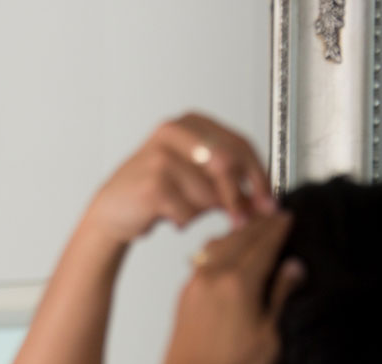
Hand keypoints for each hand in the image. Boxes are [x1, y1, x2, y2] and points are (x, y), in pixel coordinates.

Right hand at [84, 112, 275, 244]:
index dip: (259, 176)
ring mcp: (161, 156)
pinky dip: (183, 221)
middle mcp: (175, 132)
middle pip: (228, 165)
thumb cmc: (156, 191)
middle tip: (242, 220)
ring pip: (208, 194)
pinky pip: (188, 212)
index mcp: (192, 123)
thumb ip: (229, 182)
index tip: (268, 201)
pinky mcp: (152, 183)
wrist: (113, 210)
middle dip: (238, 198)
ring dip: (202, 212)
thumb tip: (263, 202)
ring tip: (183, 210)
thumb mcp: (197, 179)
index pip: (240, 144)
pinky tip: (170, 216)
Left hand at [156, 212, 304, 363]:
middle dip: (259, 223)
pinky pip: (204, 259)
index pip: (264, 244)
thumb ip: (280, 297)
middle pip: (240, 238)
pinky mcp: (184, 297)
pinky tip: (227, 253)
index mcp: (237, 284)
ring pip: (219, 245)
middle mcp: (212, 278)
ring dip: (238, 232)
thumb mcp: (269, 339)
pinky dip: (221, 248)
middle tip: (274, 214)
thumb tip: (293, 268)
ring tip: (253, 227)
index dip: (278, 229)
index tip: (288, 217)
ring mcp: (195, 286)